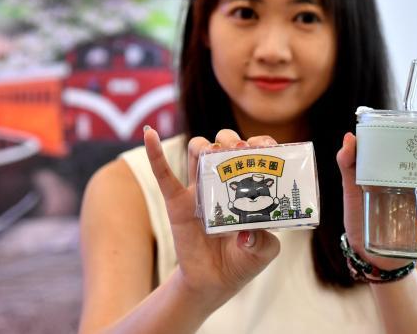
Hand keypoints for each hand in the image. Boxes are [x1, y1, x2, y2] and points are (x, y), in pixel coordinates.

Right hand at [143, 127, 279, 307]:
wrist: (214, 282)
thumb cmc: (244, 259)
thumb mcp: (263, 252)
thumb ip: (262, 242)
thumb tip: (246, 234)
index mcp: (247, 185)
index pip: (255, 152)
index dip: (261, 143)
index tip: (266, 146)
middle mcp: (223, 180)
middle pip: (224, 144)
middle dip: (232, 140)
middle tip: (240, 150)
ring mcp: (199, 189)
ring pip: (197, 152)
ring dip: (204, 145)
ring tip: (212, 150)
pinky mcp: (177, 202)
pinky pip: (164, 175)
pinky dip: (155, 153)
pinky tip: (149, 134)